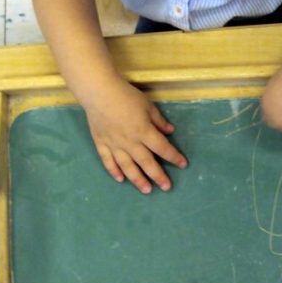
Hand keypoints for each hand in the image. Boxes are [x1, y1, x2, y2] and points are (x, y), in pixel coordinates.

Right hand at [83, 79, 187, 193]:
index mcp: (143, 131)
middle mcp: (130, 142)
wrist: (98, 92)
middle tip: (167, 187)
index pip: (162, 148)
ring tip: (147, 190)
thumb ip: (158, 121)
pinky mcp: (101, 144)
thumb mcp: (147, 105)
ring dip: (138, 180)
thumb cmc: (126, 96)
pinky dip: (114, 171)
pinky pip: (108, 161)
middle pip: (146, 163)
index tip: (183, 164)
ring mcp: (114, 145)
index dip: (174, 157)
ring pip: (128, 167)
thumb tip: (170, 131)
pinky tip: (120, 180)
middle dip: (158, 176)